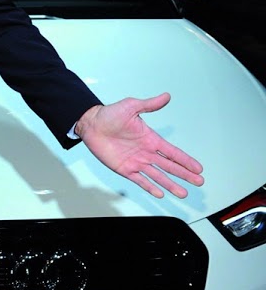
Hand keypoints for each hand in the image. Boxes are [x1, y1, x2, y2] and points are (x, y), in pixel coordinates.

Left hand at [74, 93, 203, 198]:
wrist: (91, 124)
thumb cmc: (109, 114)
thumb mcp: (132, 106)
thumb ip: (150, 105)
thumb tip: (166, 96)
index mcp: (151, 139)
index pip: (173, 152)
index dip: (185, 160)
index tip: (198, 168)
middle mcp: (146, 152)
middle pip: (169, 166)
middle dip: (184, 174)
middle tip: (199, 182)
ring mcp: (136, 162)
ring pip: (158, 176)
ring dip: (171, 184)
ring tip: (183, 193)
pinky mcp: (124, 169)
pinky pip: (139, 180)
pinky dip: (149, 187)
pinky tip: (160, 194)